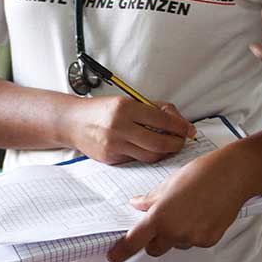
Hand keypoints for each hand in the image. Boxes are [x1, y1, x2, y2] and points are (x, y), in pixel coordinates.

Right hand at [63, 96, 192, 164]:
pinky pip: (136, 160)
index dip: (180, 127)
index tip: (189, 130)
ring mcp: (114, 145)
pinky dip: (145, 155)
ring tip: (166, 146)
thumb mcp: (126, 101)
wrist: (72, 122)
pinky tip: (145, 148)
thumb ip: (153, 109)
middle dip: (176, 144)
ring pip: (150, 156)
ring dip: (164, 152)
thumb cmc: (101, 110)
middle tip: (181, 141)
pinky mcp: (111, 158)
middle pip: (160, 143)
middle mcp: (119, 127)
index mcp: (125, 108)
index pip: (162, 120)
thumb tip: (179, 121)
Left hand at [107, 149, 247, 261]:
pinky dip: (193, 233)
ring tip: (187, 211)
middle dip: (153, 241)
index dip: (122, 250)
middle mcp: (175, 232)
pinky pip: (194, 242)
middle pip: (155, 249)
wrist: (231, 177)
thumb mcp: (167, 184)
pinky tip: (201, 215)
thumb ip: (149, 200)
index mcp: (160, 217)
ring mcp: (194, 238)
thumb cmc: (198, 175)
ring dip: (175, 236)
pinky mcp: (210, 240)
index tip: (113, 256)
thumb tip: (136, 205)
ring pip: (176, 245)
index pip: (135, 240)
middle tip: (160, 223)